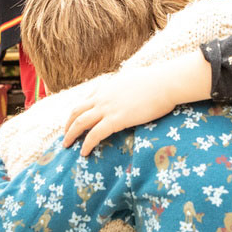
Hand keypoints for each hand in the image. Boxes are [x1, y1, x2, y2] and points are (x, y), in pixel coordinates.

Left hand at [62, 52, 212, 155]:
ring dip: (71, 135)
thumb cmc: (158, 81)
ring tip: (66, 146)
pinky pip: (94, 134)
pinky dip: (86, 144)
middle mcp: (103, 97)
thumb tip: (132, 87)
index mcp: (108, 87)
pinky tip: (84, 153)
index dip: (79, 112)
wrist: (166, 82)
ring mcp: (108, 108)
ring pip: (80, 122)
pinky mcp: (116, 119)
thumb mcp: (137, 79)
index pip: (87, 99)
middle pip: (77, 111)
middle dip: (68, 124)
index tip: (75, 121)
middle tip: (66, 135)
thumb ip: (128, 85)